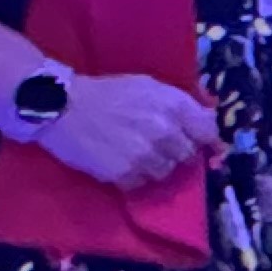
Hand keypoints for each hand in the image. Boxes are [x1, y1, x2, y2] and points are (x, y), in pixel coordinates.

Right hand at [38, 73, 219, 191]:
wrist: (63, 106)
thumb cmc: (107, 93)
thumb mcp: (149, 86)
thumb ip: (180, 104)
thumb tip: (208, 120)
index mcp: (173, 104)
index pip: (208, 131)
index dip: (208, 141)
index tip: (208, 148)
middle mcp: (165, 130)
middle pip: (187, 155)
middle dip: (175, 152)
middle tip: (155, 146)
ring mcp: (145, 154)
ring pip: (165, 172)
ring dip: (153, 166)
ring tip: (134, 154)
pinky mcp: (125, 173)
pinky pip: (140, 184)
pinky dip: (132, 178)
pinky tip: (118, 162)